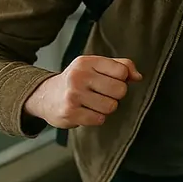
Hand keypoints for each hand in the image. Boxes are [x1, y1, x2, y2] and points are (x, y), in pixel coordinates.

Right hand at [24, 55, 142, 128]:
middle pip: (120, 90)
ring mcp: (73, 95)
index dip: (122, 79)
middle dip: (115, 95)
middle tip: (102, 94)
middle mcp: (78, 76)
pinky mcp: (69, 113)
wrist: (44, 96)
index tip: (110, 81)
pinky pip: (99, 119)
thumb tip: (138, 77)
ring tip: (93, 103)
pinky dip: (96, 118)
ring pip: (111, 107)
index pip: (122, 71)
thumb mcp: (96, 66)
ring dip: (106, 108)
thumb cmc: (77, 80)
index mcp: (87, 62)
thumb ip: (121, 66)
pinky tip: (85, 111)